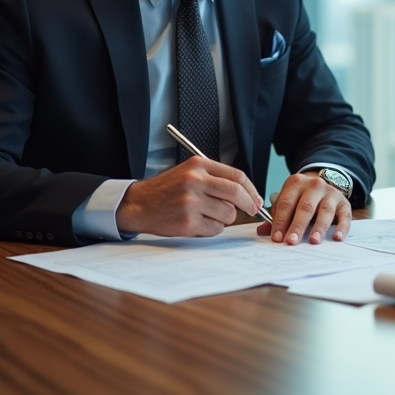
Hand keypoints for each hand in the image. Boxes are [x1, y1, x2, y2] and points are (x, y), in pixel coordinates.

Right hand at [115, 157, 263, 236]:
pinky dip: (212, 229)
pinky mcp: (187, 221)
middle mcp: (195, 181)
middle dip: (249, 204)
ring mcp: (191, 202)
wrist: (138, 204)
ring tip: (208, 215)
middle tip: (252, 210)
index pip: (236, 176)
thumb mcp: (189, 173)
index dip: (251, 189)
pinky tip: (198, 223)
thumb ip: (215, 178)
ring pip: (227, 213)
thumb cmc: (166, 190)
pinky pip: (215, 228)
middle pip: (236, 193)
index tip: (256, 199)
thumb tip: (247, 193)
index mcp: (199, 165)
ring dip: (224, 218)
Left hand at [257, 171, 351, 244]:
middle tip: (292, 241)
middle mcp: (314, 185)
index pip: (286, 203)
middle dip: (297, 226)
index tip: (277, 238)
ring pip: (325, 211)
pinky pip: (345, 215)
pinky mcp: (344, 202)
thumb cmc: (301, 197)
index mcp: (296, 183)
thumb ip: (277, 216)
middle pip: (305, 207)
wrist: (323, 185)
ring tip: (313, 241)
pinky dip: (342, 227)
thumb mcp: (288, 200)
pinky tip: (337, 237)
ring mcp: (331, 193)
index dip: (280, 221)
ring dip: (319, 227)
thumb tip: (262, 231)